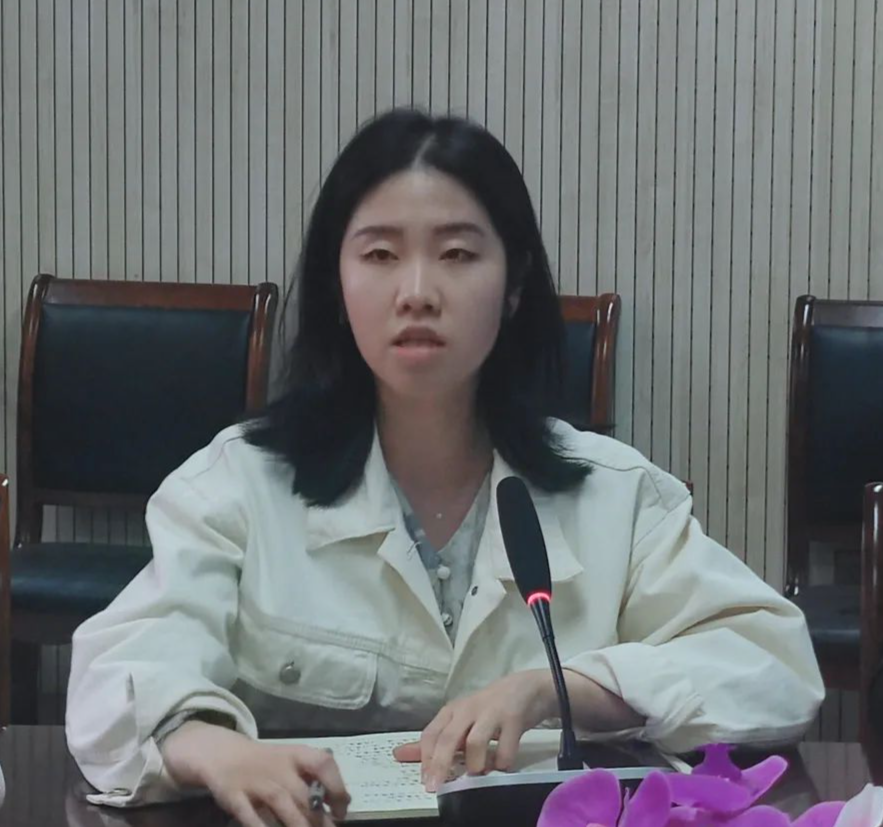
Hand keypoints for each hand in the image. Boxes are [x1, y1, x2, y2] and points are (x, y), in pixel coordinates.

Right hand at [161, 721, 349, 826]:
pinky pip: (250, 816)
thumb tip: (343, 802)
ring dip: (297, 825)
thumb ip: (313, 779)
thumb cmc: (267, 763)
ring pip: (281, 803)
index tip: (341, 811)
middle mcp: (278, 767)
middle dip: (318, 818)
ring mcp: (255, 782)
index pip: (323, 764)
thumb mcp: (291, 761)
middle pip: (303, 793)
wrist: (223, 753)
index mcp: (296, 755)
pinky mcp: (234, 796)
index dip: (337, 787)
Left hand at [393, 669, 557, 791]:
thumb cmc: (489, 709)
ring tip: (478, 774)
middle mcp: (469, 709)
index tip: (425, 781)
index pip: (431, 734)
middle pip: (448, 739)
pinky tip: (502, 766)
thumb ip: (434, 740)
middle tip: (437, 788)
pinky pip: (504, 749)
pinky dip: (501, 764)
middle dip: (440, 766)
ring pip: (475, 743)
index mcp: (453, 710)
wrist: (526, 688)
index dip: (425, 759)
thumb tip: (398, 755)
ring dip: (474, 765)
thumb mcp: (460, 721)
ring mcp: (492, 713)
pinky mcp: (514, 719)